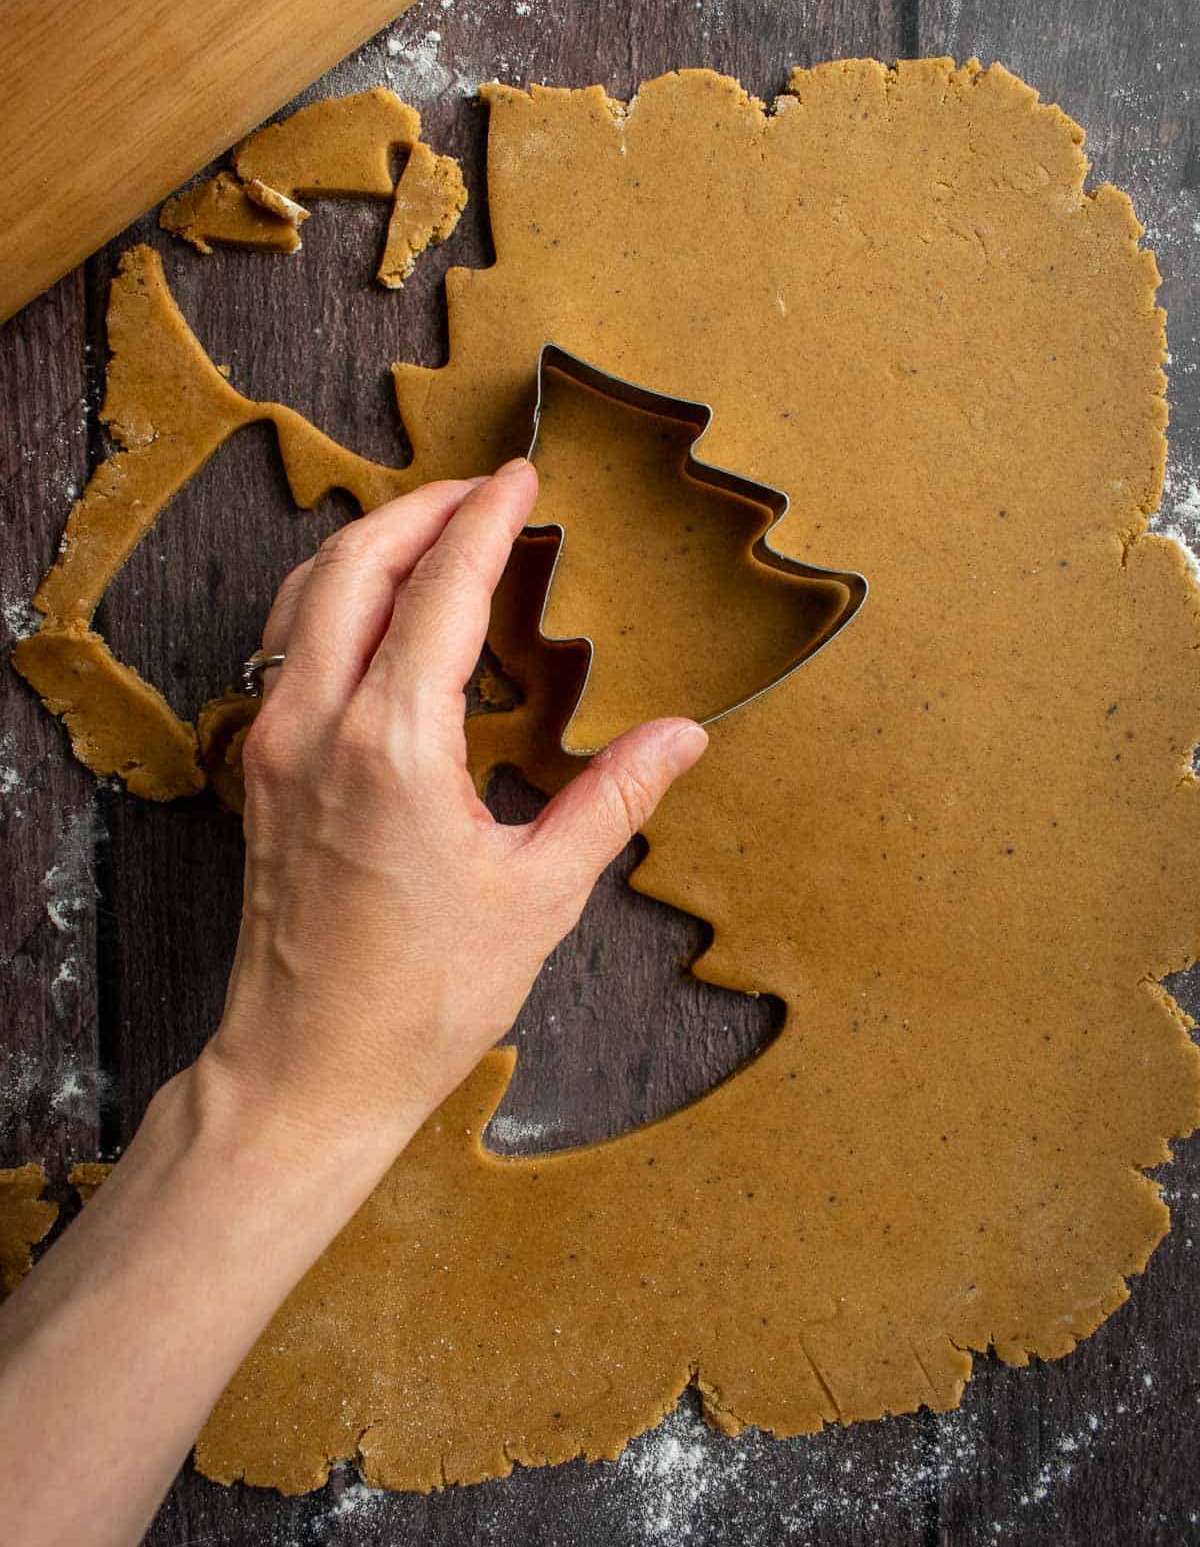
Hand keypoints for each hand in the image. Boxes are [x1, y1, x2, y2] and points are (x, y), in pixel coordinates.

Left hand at [200, 461, 707, 1169]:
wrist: (309, 1068)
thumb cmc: (422, 997)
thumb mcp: (539, 895)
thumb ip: (610, 799)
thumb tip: (680, 737)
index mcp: (393, 744)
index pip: (442, 588)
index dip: (486, 520)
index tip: (521, 479)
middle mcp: (318, 725)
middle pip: (356, 563)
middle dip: (421, 508)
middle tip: (482, 489)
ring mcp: (276, 745)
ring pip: (306, 595)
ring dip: (370, 545)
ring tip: (431, 530)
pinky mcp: (262, 772)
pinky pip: (286, 645)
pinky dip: (332, 598)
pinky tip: (375, 615)